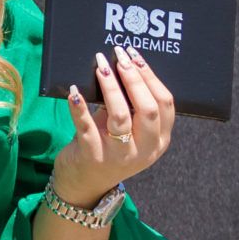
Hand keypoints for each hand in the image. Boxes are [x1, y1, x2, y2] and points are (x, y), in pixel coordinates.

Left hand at [50, 47, 175, 207]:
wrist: (85, 183)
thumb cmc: (109, 146)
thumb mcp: (130, 130)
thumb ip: (133, 105)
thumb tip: (124, 63)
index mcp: (159, 140)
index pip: (165, 104)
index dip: (151, 77)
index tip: (135, 56)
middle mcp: (144, 150)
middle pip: (147, 109)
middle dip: (133, 78)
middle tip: (119, 57)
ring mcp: (119, 156)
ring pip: (120, 116)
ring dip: (110, 87)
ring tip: (101, 67)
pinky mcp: (93, 157)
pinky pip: (87, 128)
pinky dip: (79, 108)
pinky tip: (74, 91)